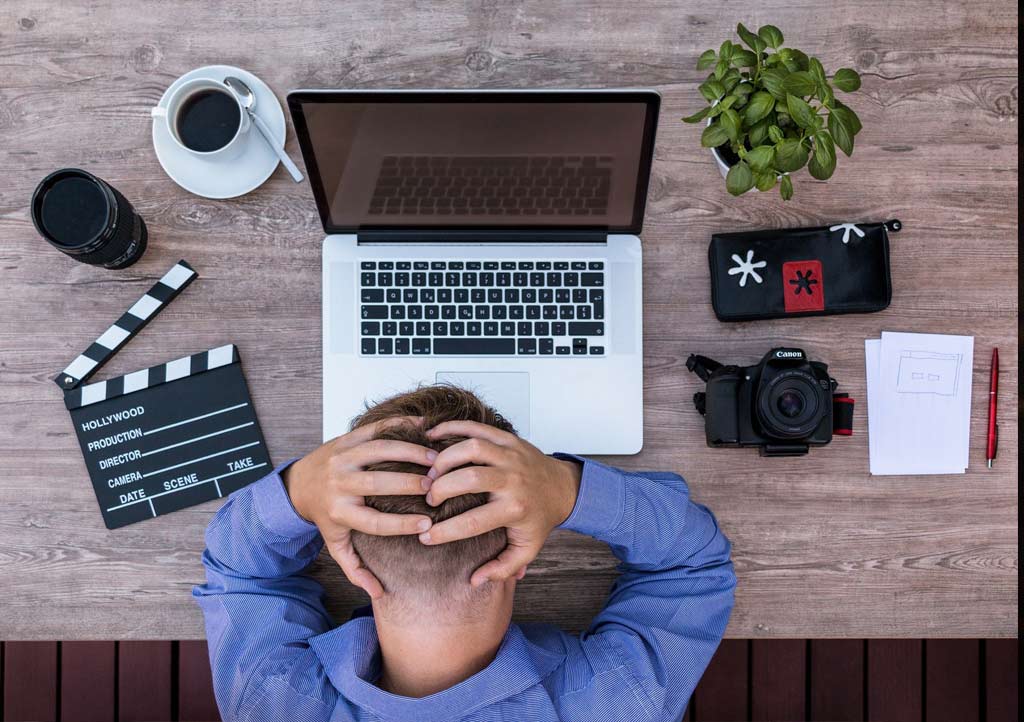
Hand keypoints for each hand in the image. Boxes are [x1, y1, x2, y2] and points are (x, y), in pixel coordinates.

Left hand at [282, 418, 436, 598]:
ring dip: (409, 452)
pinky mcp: (347, 438)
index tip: (427, 524)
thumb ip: (355, 568)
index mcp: (340, 512)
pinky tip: (424, 426)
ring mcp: (342, 458)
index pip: (375, 522)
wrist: (298, 483)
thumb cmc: (325, 516)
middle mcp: (339, 484)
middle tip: (436, 486)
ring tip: (435, 458)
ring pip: (379, 450)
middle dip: (410, 484)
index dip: (402, 524)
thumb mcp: (335, 543)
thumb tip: (378, 593)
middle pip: (378, 483)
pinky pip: (375, 429)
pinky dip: (401, 425)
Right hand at [419, 421, 580, 586]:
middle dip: (441, 489)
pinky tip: (431, 436)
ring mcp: (511, 455)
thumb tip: (474, 581)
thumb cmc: (539, 520)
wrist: (564, 488)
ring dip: (444, 459)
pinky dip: (451, 428)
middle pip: (469, 479)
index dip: (444, 532)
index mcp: (515, 510)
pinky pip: (476, 428)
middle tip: (428, 499)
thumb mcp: (526, 549)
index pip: (472, 522)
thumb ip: (502, 568)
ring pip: (471, 448)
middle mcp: (513, 480)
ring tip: (430, 473)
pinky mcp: (507, 438)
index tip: (424, 538)